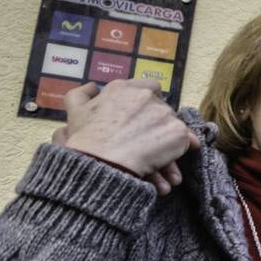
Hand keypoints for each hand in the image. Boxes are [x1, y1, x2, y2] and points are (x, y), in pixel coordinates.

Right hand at [58, 81, 198, 194]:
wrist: (101, 162)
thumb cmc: (85, 140)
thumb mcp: (74, 112)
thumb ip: (81, 95)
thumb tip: (91, 86)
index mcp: (122, 88)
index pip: (149, 88)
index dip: (150, 104)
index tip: (144, 120)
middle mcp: (145, 96)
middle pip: (163, 110)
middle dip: (158, 128)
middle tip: (151, 148)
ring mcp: (163, 113)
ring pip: (172, 129)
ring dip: (168, 147)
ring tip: (162, 171)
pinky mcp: (177, 131)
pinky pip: (185, 142)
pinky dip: (179, 154)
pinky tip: (171, 173)